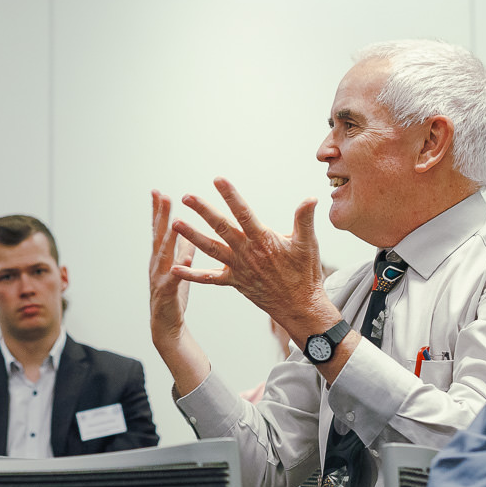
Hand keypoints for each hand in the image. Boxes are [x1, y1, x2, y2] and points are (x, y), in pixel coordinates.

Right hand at [150, 189, 195, 346]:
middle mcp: (156, 265)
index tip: (158, 192)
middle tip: (162, 196)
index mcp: (160, 258)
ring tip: (174, 222)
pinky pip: (174, 280)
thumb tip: (188, 232)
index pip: (158, 230)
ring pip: (163, 255)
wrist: (166, 325)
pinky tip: (187, 259)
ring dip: (168, 238)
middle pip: (158, 237)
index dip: (158, 212)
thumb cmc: (173, 296)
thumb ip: (182, 250)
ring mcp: (159, 279)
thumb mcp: (179, 269)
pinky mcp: (167, 294)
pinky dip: (181, 269)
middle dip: (160, 216)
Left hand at [171, 177, 330, 337]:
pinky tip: (175, 269)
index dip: (231, 196)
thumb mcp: (308, 244)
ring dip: (192, 236)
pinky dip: (192, 275)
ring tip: (175, 224)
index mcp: (263, 240)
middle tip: (187, 197)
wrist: (299, 306)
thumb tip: (311, 198)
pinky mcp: (234, 282)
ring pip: (211, 249)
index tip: (218, 180)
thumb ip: (304, 219)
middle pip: (221, 227)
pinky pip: (209, 279)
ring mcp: (238, 268)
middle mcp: (247, 253)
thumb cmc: (305, 273)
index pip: (244, 213)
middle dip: (203, 211)